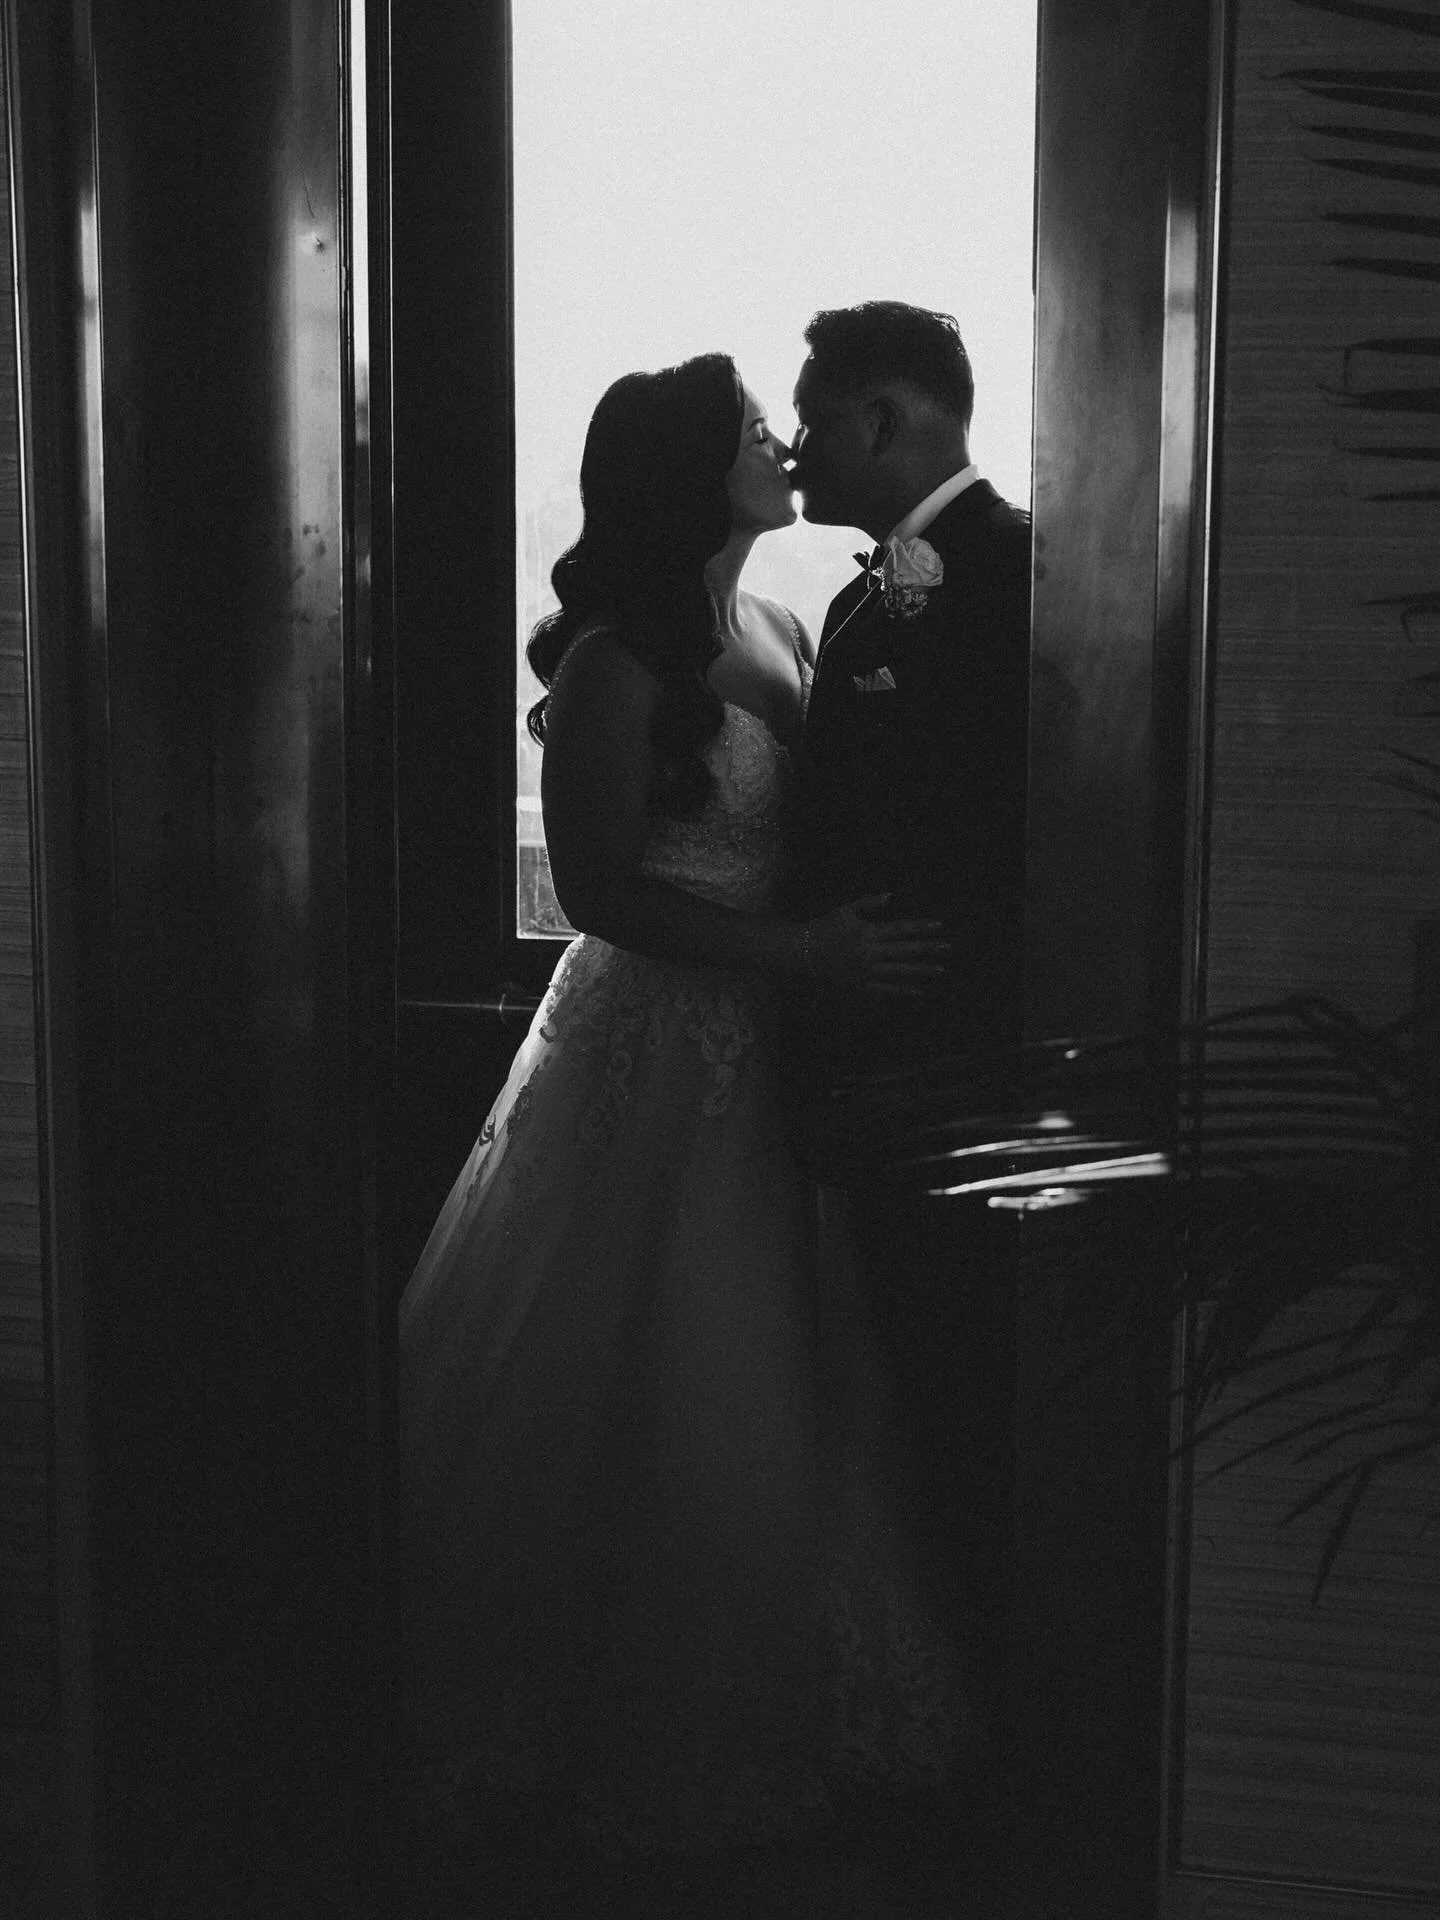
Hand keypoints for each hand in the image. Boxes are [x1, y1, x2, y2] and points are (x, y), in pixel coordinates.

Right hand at [804, 894, 950, 996]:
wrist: (803, 952)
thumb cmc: (826, 927)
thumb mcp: (845, 910)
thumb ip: (868, 903)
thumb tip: (890, 896)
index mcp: (868, 932)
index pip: (901, 929)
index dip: (921, 927)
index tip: (939, 925)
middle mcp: (870, 953)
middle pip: (905, 950)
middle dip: (928, 949)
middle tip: (947, 948)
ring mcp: (867, 971)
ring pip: (900, 971)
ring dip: (921, 970)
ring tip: (940, 969)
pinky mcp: (862, 985)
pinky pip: (886, 990)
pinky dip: (903, 990)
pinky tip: (919, 991)